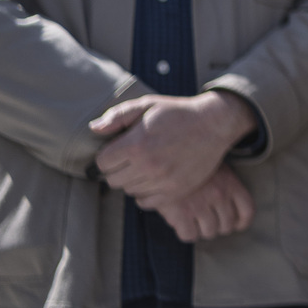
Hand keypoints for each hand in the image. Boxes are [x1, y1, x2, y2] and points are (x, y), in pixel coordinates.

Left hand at [90, 91, 256, 201]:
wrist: (214, 124)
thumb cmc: (177, 113)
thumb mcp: (147, 105)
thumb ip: (117, 116)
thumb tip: (93, 129)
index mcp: (136, 145)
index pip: (102, 163)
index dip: (108, 155)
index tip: (120, 148)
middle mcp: (148, 166)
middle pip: (113, 180)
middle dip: (118, 168)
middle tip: (132, 156)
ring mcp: (163, 181)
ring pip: (129, 190)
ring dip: (132, 179)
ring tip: (146, 164)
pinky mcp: (175, 191)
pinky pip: (145, 202)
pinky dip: (145, 193)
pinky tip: (154, 177)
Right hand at [143, 166, 252, 242]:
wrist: (162, 157)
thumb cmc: (189, 162)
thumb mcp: (213, 166)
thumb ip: (225, 185)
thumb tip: (230, 211)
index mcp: (230, 183)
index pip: (247, 210)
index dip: (242, 222)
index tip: (235, 225)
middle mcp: (219, 196)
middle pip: (226, 226)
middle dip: (217, 226)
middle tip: (206, 221)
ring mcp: (200, 205)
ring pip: (209, 233)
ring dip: (201, 230)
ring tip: (193, 220)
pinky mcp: (181, 214)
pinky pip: (189, 235)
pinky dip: (186, 233)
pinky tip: (181, 223)